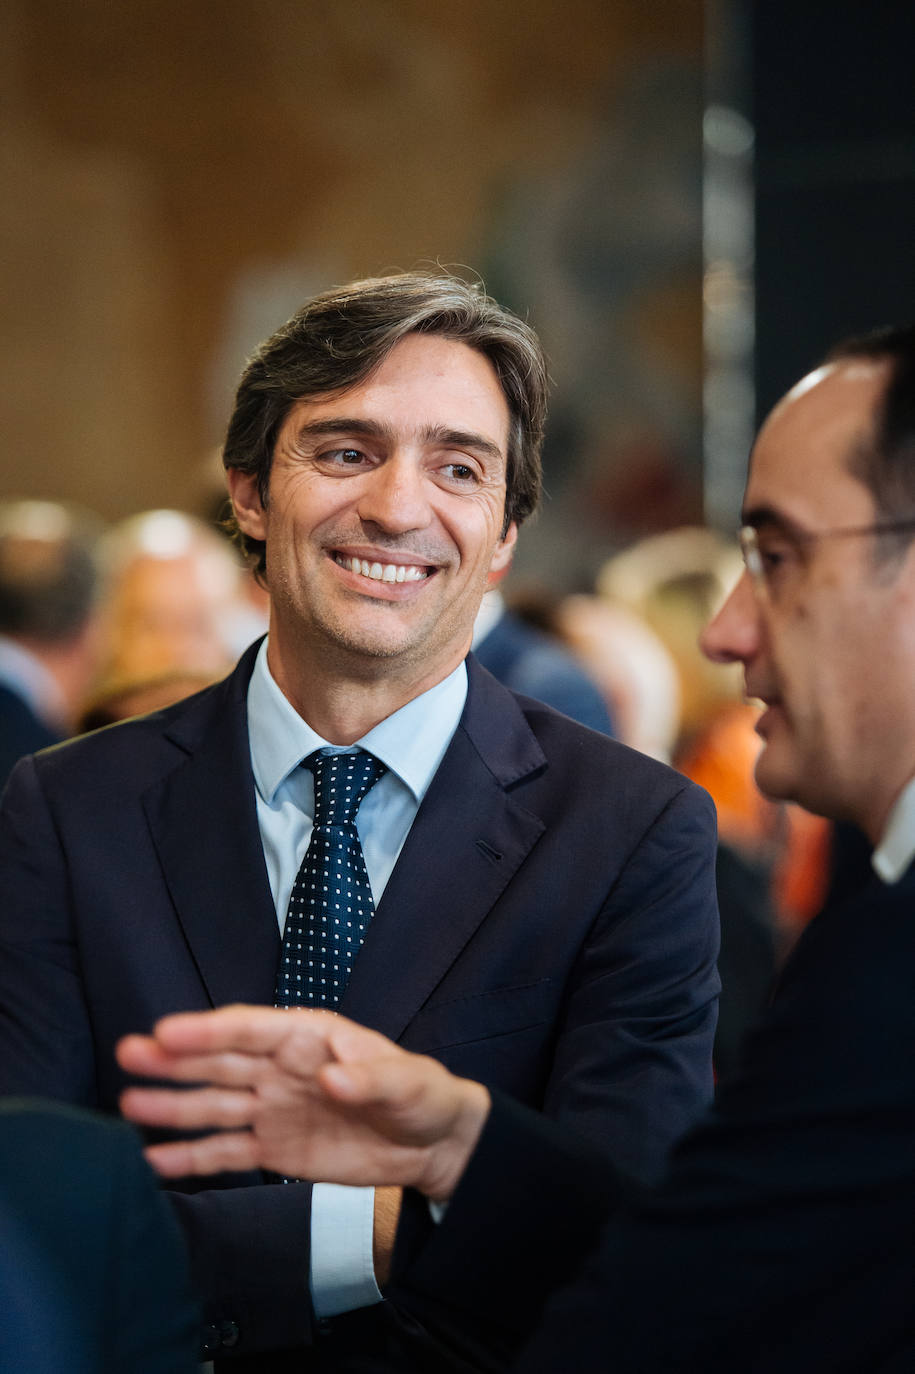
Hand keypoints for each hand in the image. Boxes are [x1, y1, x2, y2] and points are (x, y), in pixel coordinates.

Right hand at [117, 1005, 489, 1200]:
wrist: (432, 1145)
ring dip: (172, 1104)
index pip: (250, 1029)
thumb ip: (369, 1078)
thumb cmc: (421, 1094)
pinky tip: (155, 1160)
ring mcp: (273, 1109)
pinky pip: (226, 1151)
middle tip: (130, 1053)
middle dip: (174, 1058)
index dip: (208, 1030)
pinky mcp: (274, 1150)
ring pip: (213, 1105)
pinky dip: (191, 1157)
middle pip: (220, 1062)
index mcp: (308, 1037)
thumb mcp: (406, 1081)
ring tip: (128, 1103)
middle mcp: (281, 1068)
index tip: (167, 1032)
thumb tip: (334, 1076)